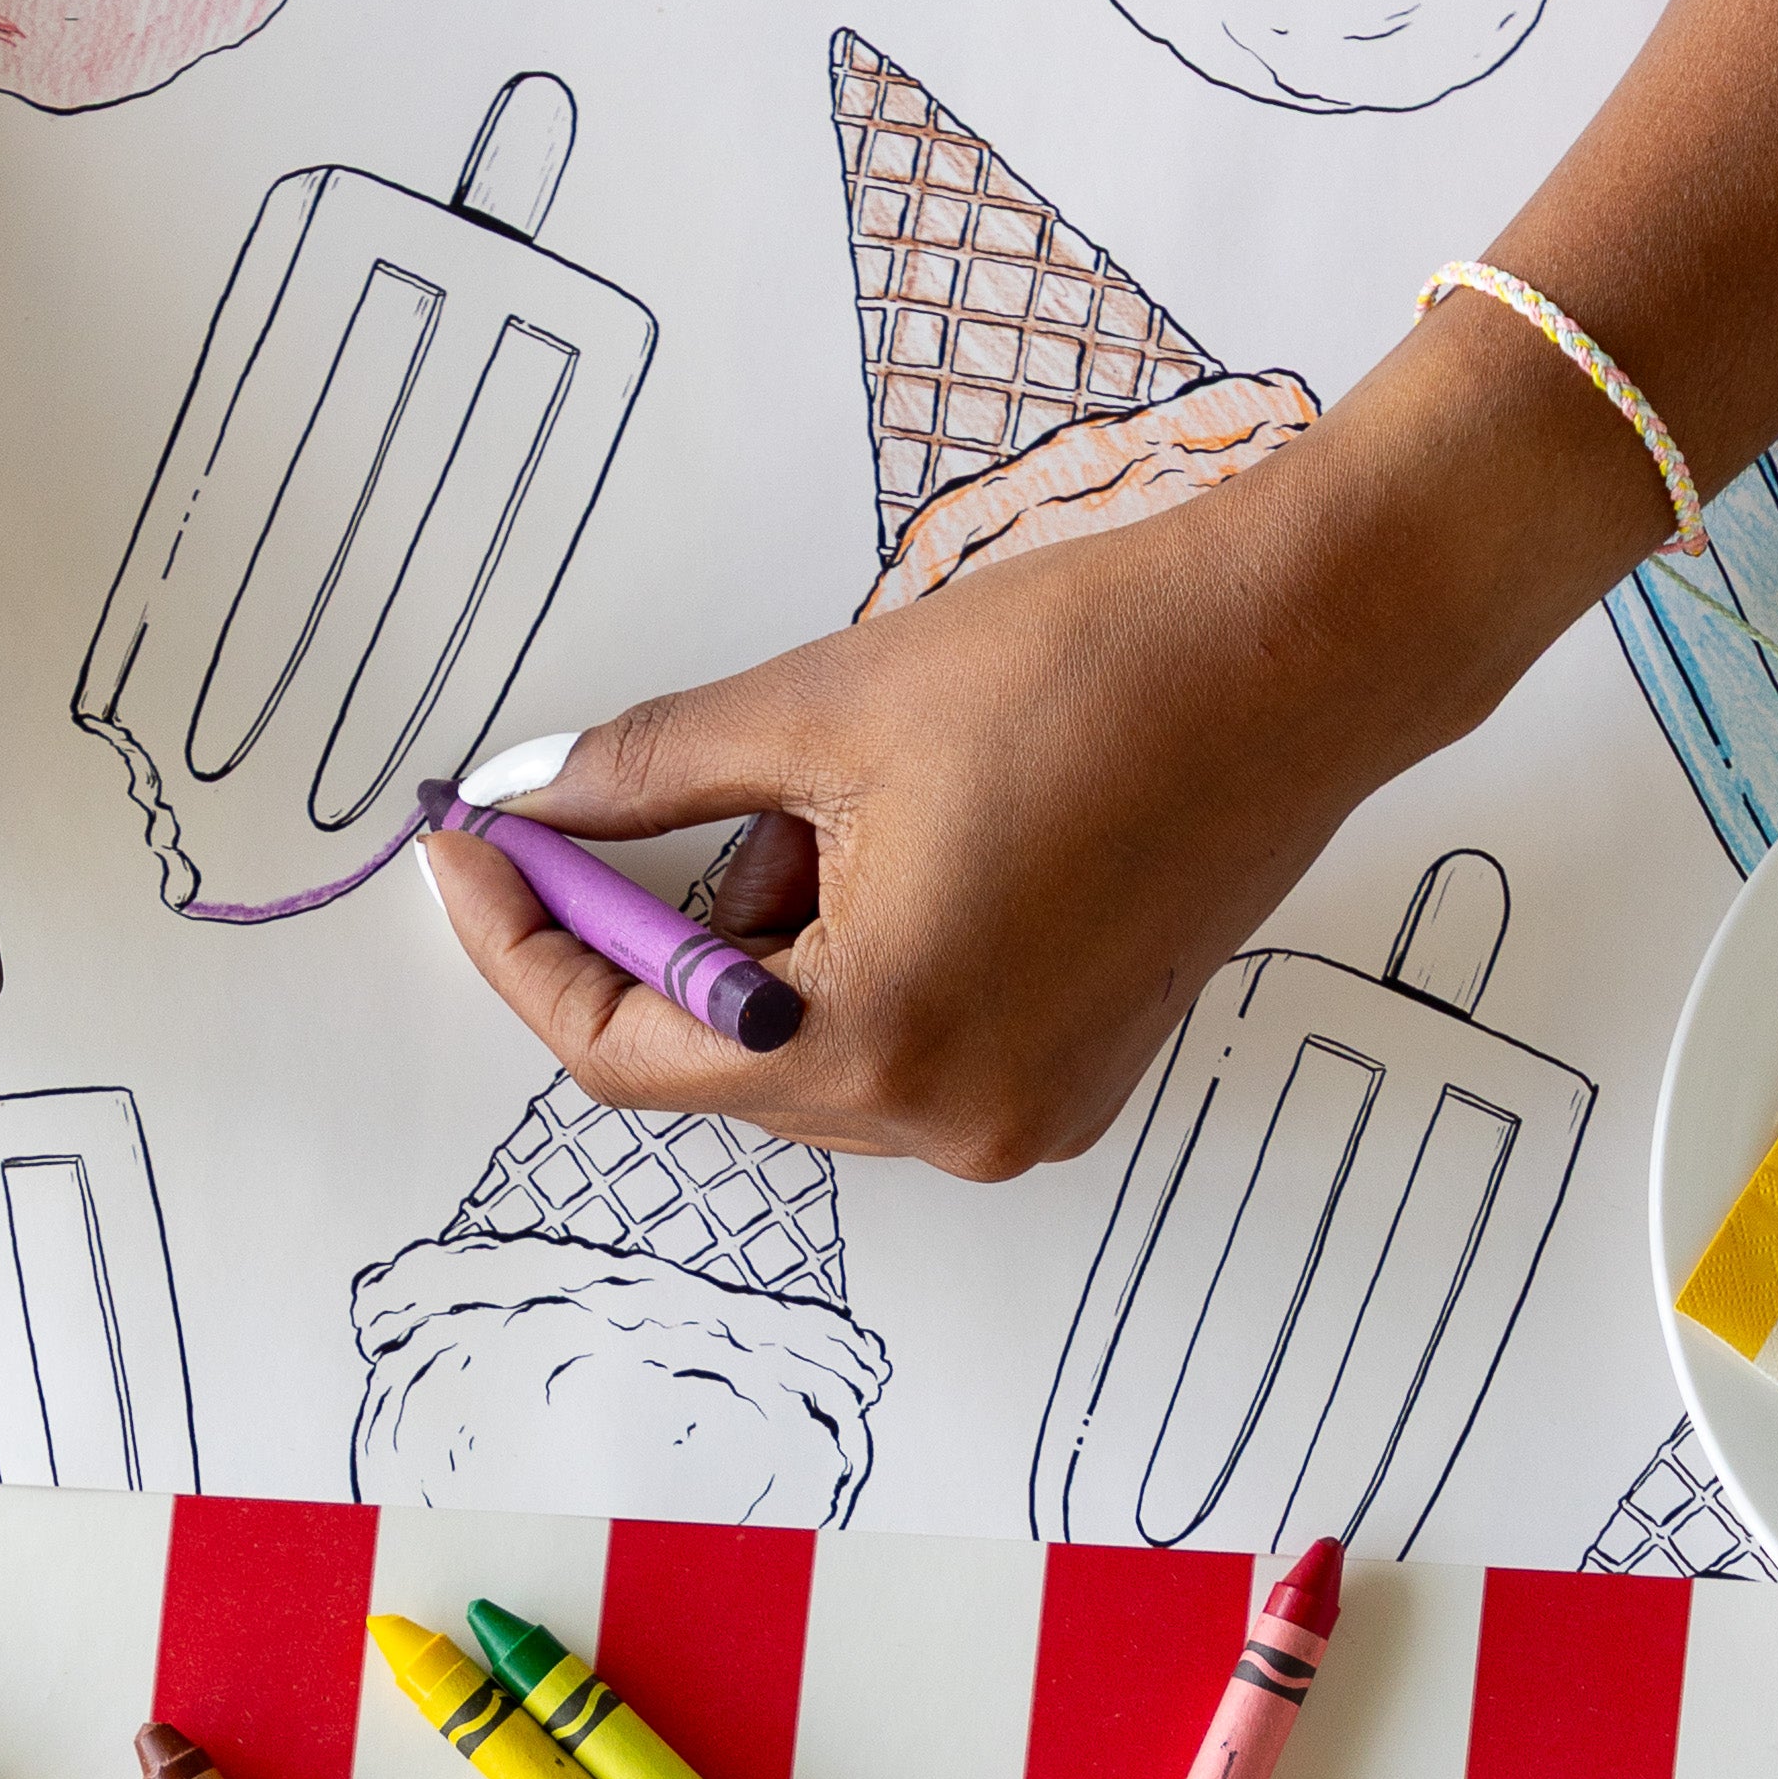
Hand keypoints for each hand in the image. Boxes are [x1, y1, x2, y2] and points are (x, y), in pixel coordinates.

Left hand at [421, 314, 1668, 1182]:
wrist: (1304, 658)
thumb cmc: (1091, 667)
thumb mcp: (825, 707)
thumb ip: (650, 776)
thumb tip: (528, 799)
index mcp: (871, 1039)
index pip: (621, 1047)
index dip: (523, 945)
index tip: (474, 852)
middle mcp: (944, 1120)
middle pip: (715, 1059)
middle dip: (663, 925)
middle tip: (652, 790)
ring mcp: (1017, 1119)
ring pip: (809, 1056)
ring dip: (770, 939)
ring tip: (843, 795)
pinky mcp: (1070, 1086)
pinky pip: (903, 1049)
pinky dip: (860, 961)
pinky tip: (912, 840)